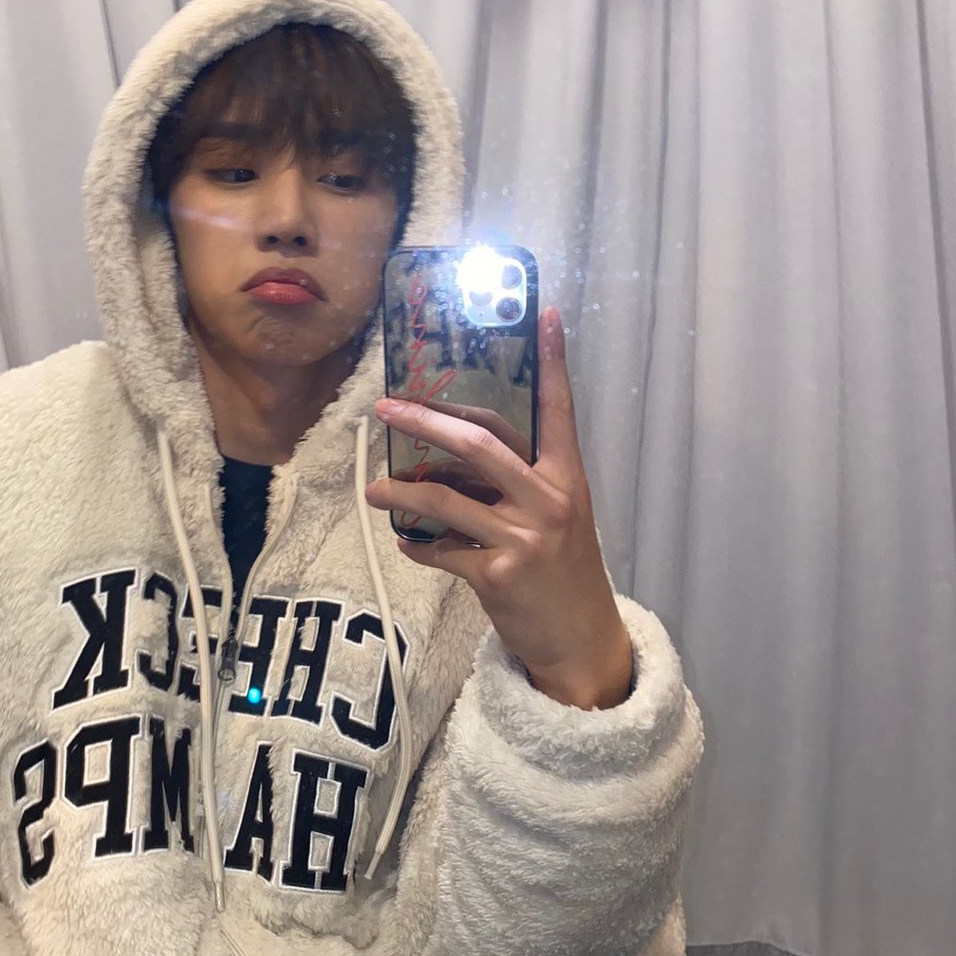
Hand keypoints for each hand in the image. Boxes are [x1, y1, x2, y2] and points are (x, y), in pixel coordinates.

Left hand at [364, 307, 631, 709]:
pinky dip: (419, 546)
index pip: (559, 410)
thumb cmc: (564, 573)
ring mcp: (523, 537)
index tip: (546, 315)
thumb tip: (456, 455)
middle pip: (478, 442)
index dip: (552, 363)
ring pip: (444, 498)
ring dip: (400, 492)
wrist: (580, 640)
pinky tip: (409, 544)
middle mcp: (548, 500)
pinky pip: (442, 550)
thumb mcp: (559, 519)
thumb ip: (520, 484)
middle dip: (425, 420)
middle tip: (386, 408)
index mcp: (567, 479)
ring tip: (374, 490)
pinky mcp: (498, 574)